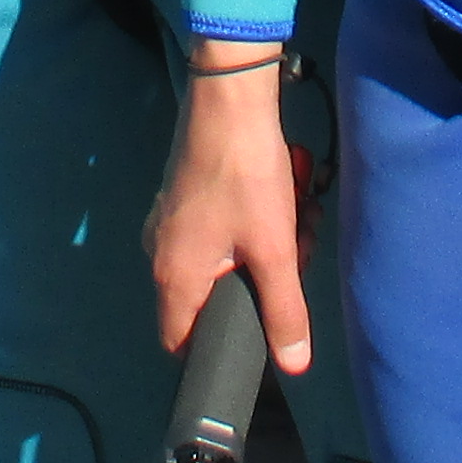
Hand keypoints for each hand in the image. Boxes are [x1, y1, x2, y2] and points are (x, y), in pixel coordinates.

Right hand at [149, 53, 313, 373]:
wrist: (230, 97)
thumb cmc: (247, 177)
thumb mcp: (275, 249)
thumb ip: (284, 311)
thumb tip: (294, 365)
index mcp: (174, 275)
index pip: (179, 340)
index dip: (214, 348)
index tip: (255, 334)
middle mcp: (162, 251)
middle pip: (213, 294)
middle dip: (264, 278)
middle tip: (299, 248)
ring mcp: (171, 219)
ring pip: (226, 255)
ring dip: (269, 240)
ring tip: (300, 210)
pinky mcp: (186, 193)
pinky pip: (222, 225)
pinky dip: (255, 217)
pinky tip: (287, 192)